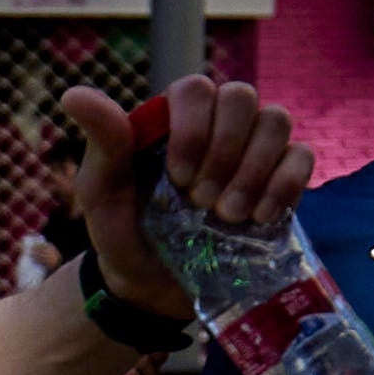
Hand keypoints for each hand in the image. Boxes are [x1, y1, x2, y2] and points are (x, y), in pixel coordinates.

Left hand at [57, 78, 313, 324]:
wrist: (150, 285)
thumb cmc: (123, 229)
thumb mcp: (101, 189)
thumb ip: (101, 140)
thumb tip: (72, 94)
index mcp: (176, 116)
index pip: (196, 89)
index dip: (193, 128)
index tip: (178, 177)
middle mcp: (219, 123)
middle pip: (242, 98)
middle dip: (224, 151)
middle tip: (201, 201)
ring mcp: (254, 149)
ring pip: (276, 122)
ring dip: (254, 169)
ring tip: (228, 216)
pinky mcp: (281, 181)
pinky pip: (301, 158)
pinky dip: (284, 184)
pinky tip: (258, 217)